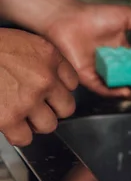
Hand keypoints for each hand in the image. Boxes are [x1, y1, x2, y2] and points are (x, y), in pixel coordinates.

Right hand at [0, 29, 77, 145]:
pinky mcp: (9, 119)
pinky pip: (25, 138)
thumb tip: (49, 76)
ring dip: (36, 124)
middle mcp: (44, 79)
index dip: (59, 89)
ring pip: (49, 125)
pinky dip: (18, 135)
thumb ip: (41, 59)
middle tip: (39, 107)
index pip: (72, 82)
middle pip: (66, 107)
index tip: (51, 91)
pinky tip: (10, 125)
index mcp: (49, 56)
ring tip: (22, 116)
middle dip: (53, 109)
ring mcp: (28, 100)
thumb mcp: (23, 42)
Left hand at [45, 2, 130, 101]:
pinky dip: (116, 91)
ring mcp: (104, 74)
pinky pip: (105, 89)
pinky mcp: (89, 79)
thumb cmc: (94, 15)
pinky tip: (128, 91)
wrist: (68, 18)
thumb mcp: (129, 18)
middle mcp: (117, 67)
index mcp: (126, 55)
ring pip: (125, 89)